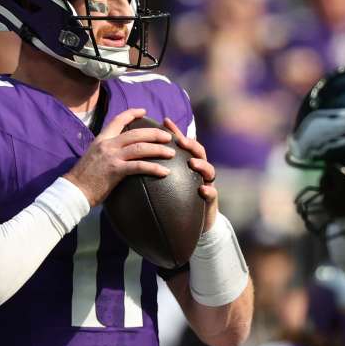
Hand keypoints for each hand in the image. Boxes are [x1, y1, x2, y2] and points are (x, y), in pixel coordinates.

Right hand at [62, 108, 175, 206]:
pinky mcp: (116, 170)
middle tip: (168, 136)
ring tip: (172, 153)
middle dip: (155, 133)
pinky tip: (165, 172)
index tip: (144, 111)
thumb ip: (107, 152)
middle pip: (136, 133)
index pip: (118, 120)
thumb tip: (120, 153)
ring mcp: (112, 156)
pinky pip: (139, 166)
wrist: (74, 190)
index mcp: (101, 139)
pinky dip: (154, 168)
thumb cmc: (84, 178)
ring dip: (159, 149)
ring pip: (141, 148)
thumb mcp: (94, 157)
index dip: (132, 113)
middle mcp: (107, 144)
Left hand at [163, 117, 217, 232]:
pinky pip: (212, 194)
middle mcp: (199, 171)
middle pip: (199, 152)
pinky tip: (202, 190)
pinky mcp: (210, 200)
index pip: (182, 144)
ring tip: (192, 163)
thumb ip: (154, 168)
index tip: (165, 121)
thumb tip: (132, 157)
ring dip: (202, 165)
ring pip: (209, 170)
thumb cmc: (176, 200)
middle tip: (181, 141)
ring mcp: (206, 184)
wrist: (190, 224)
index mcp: (186, 164)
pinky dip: (208, 191)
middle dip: (191, 145)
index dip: (175, 132)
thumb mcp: (165, 182)